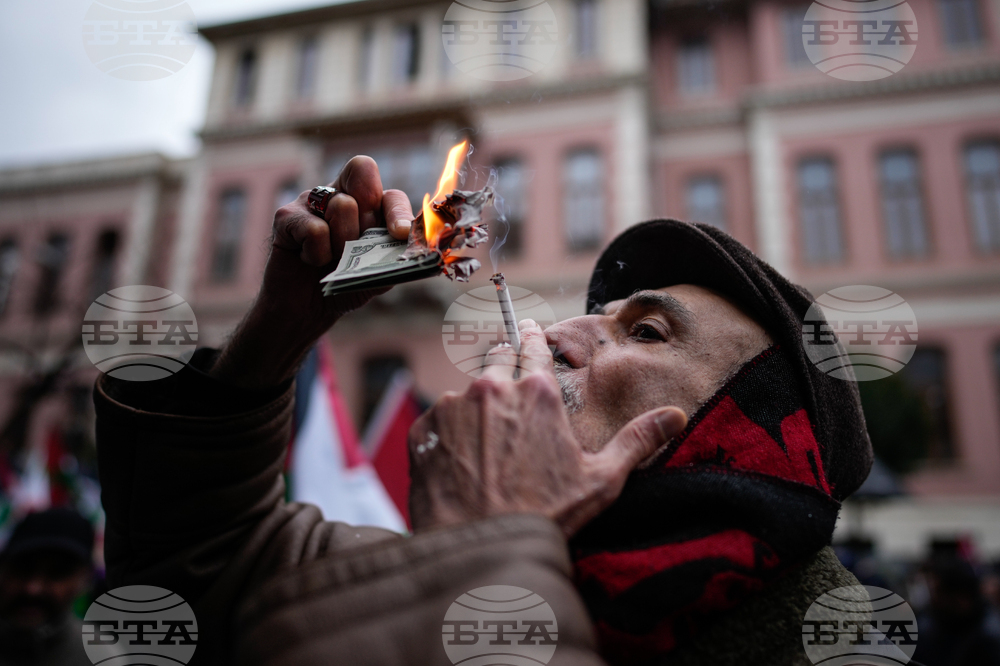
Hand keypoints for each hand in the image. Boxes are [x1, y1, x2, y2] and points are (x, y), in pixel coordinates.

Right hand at [211, 156, 413, 388]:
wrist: (308, 310)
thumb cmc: (347, 285)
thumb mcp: (381, 273)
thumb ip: (402, 255)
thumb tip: (431, 245)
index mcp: (368, 206)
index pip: (389, 191)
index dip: (397, 210)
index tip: (401, 234)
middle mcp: (340, 194)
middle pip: (364, 179)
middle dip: (367, 223)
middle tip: (356, 248)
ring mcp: (311, 201)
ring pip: (342, 206)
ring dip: (343, 246)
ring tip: (332, 260)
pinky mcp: (286, 215)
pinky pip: (315, 229)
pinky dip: (318, 255)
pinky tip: (310, 261)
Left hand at [408, 320, 687, 536]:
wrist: (481, 549)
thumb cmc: (545, 515)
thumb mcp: (601, 479)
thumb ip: (637, 440)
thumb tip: (675, 415)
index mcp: (536, 392)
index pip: (532, 345)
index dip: (531, 337)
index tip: (528, 330)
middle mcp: (491, 388)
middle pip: (495, 358)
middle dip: (502, 364)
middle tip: (507, 383)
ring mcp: (453, 407)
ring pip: (465, 394)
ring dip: (474, 409)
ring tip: (484, 445)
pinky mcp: (423, 429)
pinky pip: (437, 421)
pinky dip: (446, 435)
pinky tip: (460, 463)